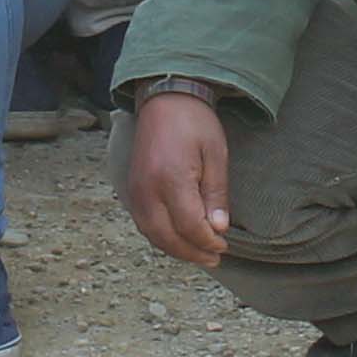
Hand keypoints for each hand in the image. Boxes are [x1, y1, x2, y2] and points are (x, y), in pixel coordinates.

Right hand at [121, 86, 231, 269]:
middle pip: (167, 237)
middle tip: (213, 258)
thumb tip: (218, 229)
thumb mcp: (216, 154)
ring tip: (198, 254)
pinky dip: (161, 237)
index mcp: (171, 178)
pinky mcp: (132, 188)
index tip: (224, 245)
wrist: (164, 98)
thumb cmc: (194, 122)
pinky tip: (179, 239)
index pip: (189, 225)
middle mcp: (148, 189)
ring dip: (175, 249)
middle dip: (192, 252)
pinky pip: (144, 223)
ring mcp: (136, 190)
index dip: (207, 241)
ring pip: (152, 234)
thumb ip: (216, 194)